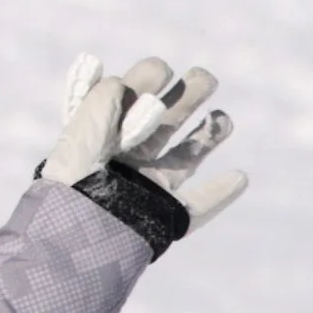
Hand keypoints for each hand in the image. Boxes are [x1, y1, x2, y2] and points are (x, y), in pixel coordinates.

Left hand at [39, 53, 247, 242]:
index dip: (145, 81)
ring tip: (224, 119)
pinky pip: (195, 208)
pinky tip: (240, 177)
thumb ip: (100, 104)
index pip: (128, 104)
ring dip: (207, 137)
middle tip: (205, 78)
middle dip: (185, 98)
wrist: (76, 241)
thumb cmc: (72, 187)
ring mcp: (146, 191)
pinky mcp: (161, 220)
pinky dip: (219, 195)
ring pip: (183, 159)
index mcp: (103, 142)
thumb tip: (121, 82)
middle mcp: (126, 164)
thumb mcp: (80, 138)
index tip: (161, 72)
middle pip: (161, 125)